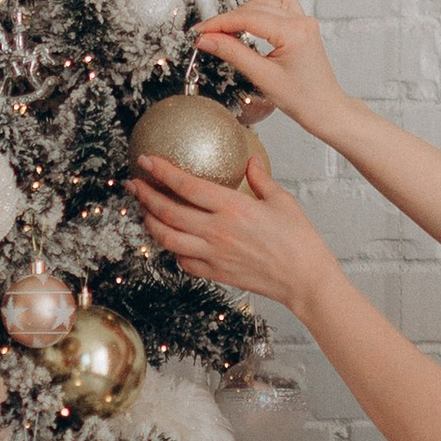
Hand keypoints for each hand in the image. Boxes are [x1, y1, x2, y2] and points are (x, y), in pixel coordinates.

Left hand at [129, 152, 335, 316]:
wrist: (304, 280)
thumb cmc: (299, 240)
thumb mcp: (283, 201)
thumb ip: (261, 178)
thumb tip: (250, 160)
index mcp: (233, 207)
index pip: (186, 185)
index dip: (161, 171)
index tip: (146, 160)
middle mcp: (217, 231)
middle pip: (167, 212)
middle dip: (145, 195)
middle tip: (135, 184)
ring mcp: (213, 254)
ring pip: (167, 238)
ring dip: (150, 223)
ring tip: (145, 210)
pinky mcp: (215, 273)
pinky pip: (183, 261)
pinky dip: (172, 250)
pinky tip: (172, 240)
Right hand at [193, 0, 356, 144]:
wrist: (325, 109)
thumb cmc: (303, 99)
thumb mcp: (262, 77)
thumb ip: (233, 54)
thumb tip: (208, 40)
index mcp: (294, 32)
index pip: (247, 18)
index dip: (219, 23)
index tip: (200, 31)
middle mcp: (302, 21)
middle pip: (254, 7)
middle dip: (228, 19)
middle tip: (208, 35)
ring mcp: (304, 21)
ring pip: (267, 1)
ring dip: (244, 12)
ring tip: (226, 30)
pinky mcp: (303, 25)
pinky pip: (280, 4)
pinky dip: (261, 9)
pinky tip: (250, 20)